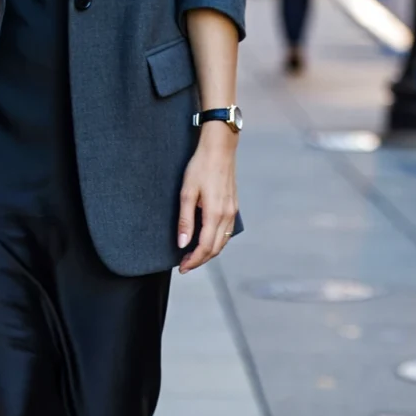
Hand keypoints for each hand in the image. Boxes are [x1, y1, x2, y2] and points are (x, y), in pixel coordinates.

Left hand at [176, 125, 238, 273]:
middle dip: (200, 260)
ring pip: (222, 242)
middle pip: (215, 249)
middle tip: (184, 265)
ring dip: (208, 253)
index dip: (193, 261)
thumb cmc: (200, 167)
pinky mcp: (233, 206)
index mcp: (215, 214)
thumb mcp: (186, 193)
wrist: (219, 148)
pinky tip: (206, 240)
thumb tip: (182, 244)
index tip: (181, 267)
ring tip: (192, 256)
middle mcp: (227, 216)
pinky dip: (216, 242)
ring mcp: (232, 211)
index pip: (204, 247)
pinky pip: (226, 232)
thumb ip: (185, 220)